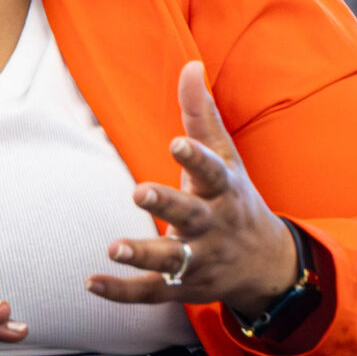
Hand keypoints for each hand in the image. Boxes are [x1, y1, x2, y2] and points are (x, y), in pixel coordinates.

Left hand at [89, 61, 302, 319]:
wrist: (265, 263)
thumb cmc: (235, 199)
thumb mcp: (226, 158)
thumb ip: (202, 115)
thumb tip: (190, 64)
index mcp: (223, 190)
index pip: (211, 171)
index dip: (194, 157)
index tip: (175, 143)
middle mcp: (213, 225)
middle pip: (190, 215)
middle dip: (167, 205)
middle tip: (139, 191)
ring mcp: (199, 259)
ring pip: (172, 259)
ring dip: (142, 253)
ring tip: (112, 247)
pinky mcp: (182, 287)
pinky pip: (151, 291)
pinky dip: (121, 291)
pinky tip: (91, 282)